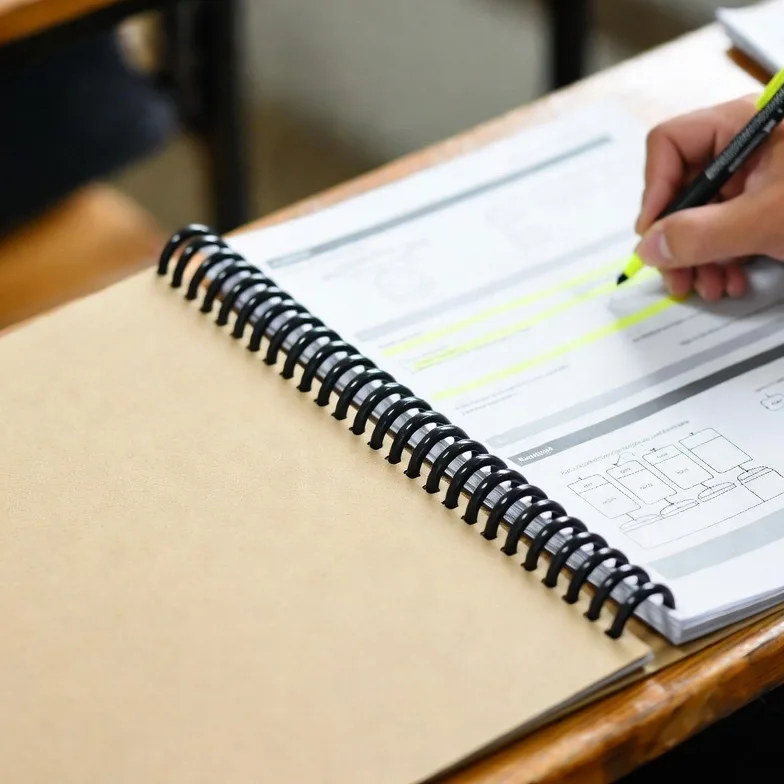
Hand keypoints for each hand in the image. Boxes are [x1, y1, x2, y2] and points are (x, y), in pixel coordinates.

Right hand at [635, 96, 783, 301]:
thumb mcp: (767, 219)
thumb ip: (701, 234)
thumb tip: (651, 246)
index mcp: (744, 125)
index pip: (671, 144)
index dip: (656, 191)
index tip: (654, 234)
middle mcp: (745, 146)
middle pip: (683, 186)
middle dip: (678, 237)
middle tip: (675, 273)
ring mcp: (757, 176)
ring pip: (701, 213)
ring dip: (699, 256)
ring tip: (707, 284)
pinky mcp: (766, 203)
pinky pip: (725, 227)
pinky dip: (721, 256)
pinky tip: (729, 277)